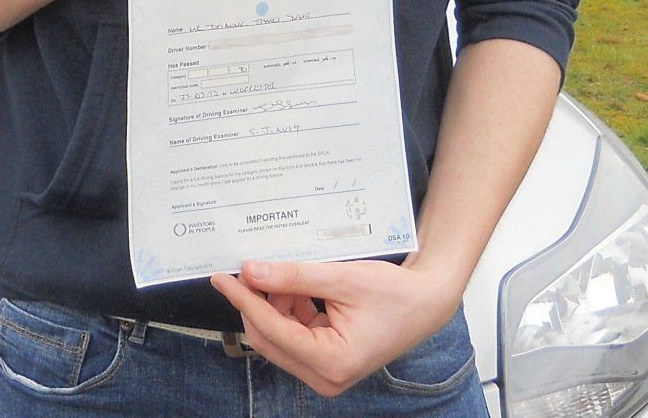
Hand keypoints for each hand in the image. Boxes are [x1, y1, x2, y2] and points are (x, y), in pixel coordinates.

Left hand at [209, 257, 462, 398]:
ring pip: (277, 339)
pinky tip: (295, 292)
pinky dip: (286, 314)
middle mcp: (326, 378)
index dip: (244, 300)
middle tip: (247, 269)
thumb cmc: (393, 293)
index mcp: (332, 362)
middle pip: (268, 339)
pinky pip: (292, 339)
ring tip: (284, 277)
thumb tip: (251, 272)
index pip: (271, 329)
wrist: (425, 303)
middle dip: (256, 303)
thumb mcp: (341, 278)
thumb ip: (293, 276)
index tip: (222, 278)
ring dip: (272, 307)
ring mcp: (325, 375)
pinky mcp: (326, 366)